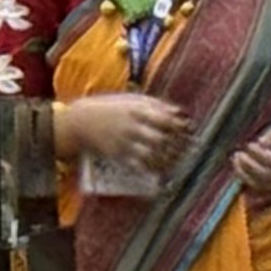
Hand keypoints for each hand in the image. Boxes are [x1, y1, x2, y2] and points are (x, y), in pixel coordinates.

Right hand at [68, 92, 190, 172]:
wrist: (79, 122)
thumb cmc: (109, 108)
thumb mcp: (131, 100)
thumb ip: (156, 105)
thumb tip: (180, 112)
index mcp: (137, 110)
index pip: (165, 120)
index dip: (181, 127)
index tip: (190, 131)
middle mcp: (132, 126)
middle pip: (161, 139)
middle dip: (179, 146)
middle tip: (192, 150)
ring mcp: (124, 142)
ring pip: (152, 154)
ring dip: (169, 159)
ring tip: (180, 160)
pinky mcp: (118, 155)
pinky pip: (139, 165)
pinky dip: (153, 169)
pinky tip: (163, 170)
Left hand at [235, 120, 270, 206]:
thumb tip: (261, 142)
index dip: (262, 155)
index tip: (250, 144)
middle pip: (270, 177)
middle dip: (251, 166)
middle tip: (239, 153)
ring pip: (263, 185)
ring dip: (245, 174)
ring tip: (236, 158)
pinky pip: (261, 188)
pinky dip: (247, 179)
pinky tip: (238, 167)